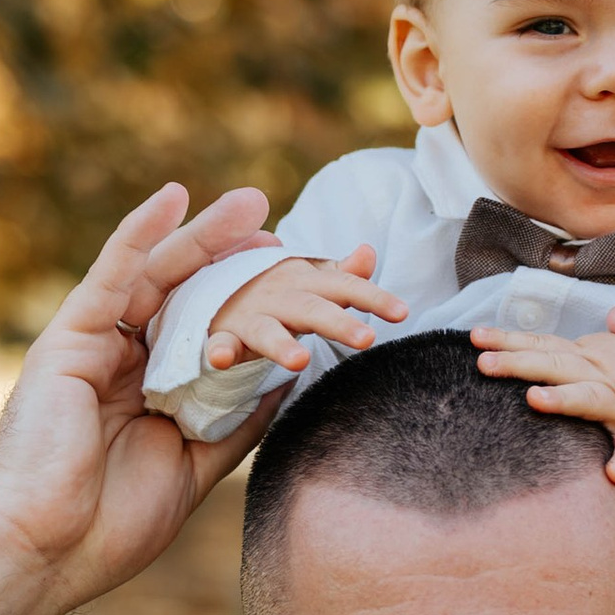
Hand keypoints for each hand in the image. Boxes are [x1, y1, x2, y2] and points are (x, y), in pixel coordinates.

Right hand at [0, 184, 279, 614]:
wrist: (47, 550)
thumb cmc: (111, 524)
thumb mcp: (194, 466)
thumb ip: (236, 420)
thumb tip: (285, 377)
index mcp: (153, 391)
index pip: (210, 333)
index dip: (252, 304)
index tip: (300, 278)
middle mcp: (124, 361)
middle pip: (187, 297)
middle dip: (234, 258)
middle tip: (281, 223)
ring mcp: (96, 347)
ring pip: (156, 277)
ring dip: (203, 235)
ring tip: (252, 203)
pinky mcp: (69, 339)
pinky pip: (110, 277)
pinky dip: (140, 235)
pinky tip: (174, 198)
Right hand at [207, 246, 406, 373]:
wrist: (212, 283)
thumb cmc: (276, 289)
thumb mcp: (309, 279)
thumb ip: (342, 274)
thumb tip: (369, 252)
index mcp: (305, 280)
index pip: (344, 286)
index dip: (373, 298)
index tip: (402, 313)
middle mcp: (279, 295)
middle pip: (312, 309)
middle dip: (338, 323)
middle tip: (366, 339)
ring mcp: (250, 315)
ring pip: (267, 331)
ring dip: (282, 344)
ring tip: (300, 362)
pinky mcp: (224, 334)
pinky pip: (220, 344)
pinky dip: (219, 350)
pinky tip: (220, 358)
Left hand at [471, 320, 614, 483]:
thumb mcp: (595, 354)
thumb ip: (559, 351)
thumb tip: (513, 343)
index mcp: (582, 357)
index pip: (540, 344)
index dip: (507, 340)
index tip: (474, 338)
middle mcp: (597, 373)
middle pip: (553, 363)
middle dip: (518, 363)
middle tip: (485, 364)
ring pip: (588, 397)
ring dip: (563, 398)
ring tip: (535, 401)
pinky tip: (611, 476)